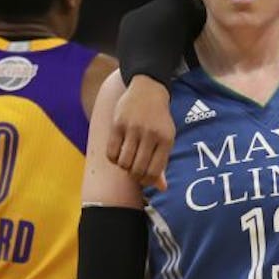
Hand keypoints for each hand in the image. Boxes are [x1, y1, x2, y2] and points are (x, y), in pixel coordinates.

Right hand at [108, 75, 173, 189]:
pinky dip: (114, 159)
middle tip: (135, 171)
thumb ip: (162, 162)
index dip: (147, 181)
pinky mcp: (117, 124)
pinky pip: (111, 152)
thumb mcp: (166, 138)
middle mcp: (150, 134)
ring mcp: (133, 129)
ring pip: (124, 163)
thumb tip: (161, 188)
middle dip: (135, 175)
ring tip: (127, 160)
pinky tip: (119, 153)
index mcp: (165, 139)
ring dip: (124, 167)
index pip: (154, 171)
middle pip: (137, 169)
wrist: (148, 90)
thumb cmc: (158, 119)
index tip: (144, 179)